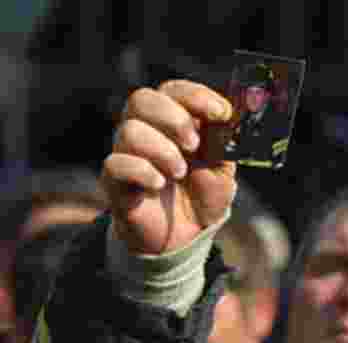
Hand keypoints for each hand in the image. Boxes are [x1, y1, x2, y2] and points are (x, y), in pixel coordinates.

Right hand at [102, 80, 235, 254]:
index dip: (196, 96)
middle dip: (173, 117)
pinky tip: (159, 184)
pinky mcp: (115, 183)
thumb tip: (226, 122)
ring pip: (129, 131)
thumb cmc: (202, 198)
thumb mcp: (223, 173)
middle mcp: (146, 132)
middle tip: (194, 143)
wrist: (186, 239)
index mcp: (173, 123)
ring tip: (179, 172)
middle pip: (142, 100)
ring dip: (161, 149)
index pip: (174, 92)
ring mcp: (128, 155)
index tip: (220, 113)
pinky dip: (141, 170)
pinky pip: (116, 164)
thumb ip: (223, 147)